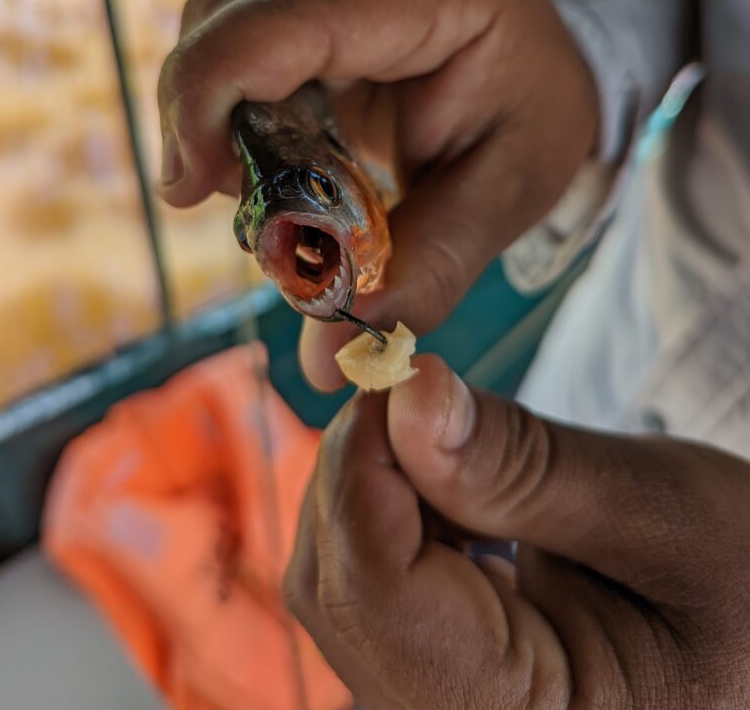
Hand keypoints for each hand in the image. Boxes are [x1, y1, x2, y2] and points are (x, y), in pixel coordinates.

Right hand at [157, 0, 598, 387]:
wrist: (560, 51)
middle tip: (222, 199)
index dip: (212, 97)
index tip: (191, 188)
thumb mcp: (506, 198)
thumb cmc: (540, 118)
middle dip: (204, 112)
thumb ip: (426, 270)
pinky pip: (243, 13)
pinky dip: (234, 81)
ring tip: (250, 173)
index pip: (288, 17)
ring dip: (213, 99)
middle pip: (233, 9)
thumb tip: (330, 359)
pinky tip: (268, 133)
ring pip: (223, 9)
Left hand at [284, 357, 749, 708]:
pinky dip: (394, 511)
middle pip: (337, 586)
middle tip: (422, 386)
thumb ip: (520, 463)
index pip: (373, 592)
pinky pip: (370, 586)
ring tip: (452, 436)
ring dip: (376, 484)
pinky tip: (454, 483)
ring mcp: (438, 705)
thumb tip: (407, 390)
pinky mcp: (437, 673)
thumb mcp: (658, 511)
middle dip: (363, 467)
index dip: (365, 465)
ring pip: (340, 580)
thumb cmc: (748, 583)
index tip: (398, 370)